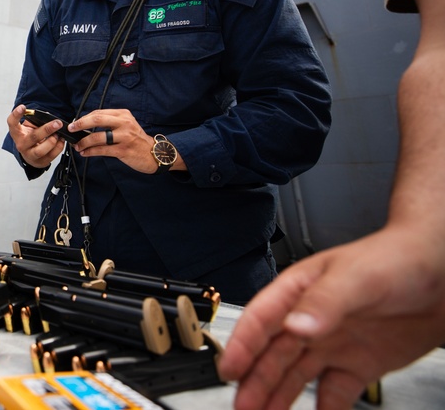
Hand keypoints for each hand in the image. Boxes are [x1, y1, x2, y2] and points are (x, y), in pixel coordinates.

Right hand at [7, 104, 65, 168]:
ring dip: (52, 141)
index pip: (12, 123)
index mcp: (17, 133)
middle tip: (57, 123)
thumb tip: (48, 116)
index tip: (23, 107)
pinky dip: (59, 147)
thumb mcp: (29, 127)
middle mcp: (22, 145)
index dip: (16, 115)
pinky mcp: (40, 162)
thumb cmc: (30, 137)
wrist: (30, 155)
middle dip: (47, 129)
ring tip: (58, 134)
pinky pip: (51, 155)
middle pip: (33, 137)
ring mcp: (30, 155)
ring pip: (41, 150)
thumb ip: (35, 120)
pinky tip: (61, 140)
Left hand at [68, 109, 184, 172]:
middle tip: (71, 129)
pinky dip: (91, 152)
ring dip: (84, 142)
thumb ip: (110, 123)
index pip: (99, 113)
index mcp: (123, 114)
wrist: (154, 153)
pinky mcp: (124, 150)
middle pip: (97, 119)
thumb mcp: (126, 125)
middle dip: (80, 124)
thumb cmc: (137, 139)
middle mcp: (124, 123)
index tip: (75, 123)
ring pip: (98, 137)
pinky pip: (103, 150)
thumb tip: (86, 125)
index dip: (84, 118)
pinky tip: (85, 153)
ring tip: (78, 146)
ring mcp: (125, 136)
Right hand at [218, 224, 444, 409]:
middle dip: (255, 382)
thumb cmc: (396, 258)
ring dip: (277, 397)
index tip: (230, 370)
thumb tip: (296, 328)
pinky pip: (333, 393)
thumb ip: (325, 302)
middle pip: (273, 354)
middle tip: (242, 407)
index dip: (243, 345)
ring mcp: (333, 343)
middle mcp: (310, 319)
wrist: (443, 272)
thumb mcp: (355, 277)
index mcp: (298, 291)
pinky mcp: (358, 363)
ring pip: (296, 376)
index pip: (261, 320)